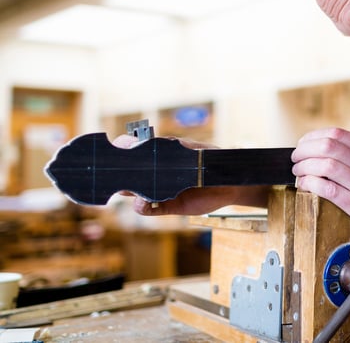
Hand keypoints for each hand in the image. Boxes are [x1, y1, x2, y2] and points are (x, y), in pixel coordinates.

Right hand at [110, 134, 248, 215]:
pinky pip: (146, 209)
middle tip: (117, 171)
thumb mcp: (197, 151)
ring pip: (133, 192)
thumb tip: (163, 143)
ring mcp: (159, 190)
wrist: (229, 184)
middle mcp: (155, 173)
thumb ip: (180, 148)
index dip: (122, 147)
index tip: (118, 146)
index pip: (133, 149)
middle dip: (119, 172)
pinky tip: (145, 201)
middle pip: (128, 172)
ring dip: (128, 190)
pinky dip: (141, 205)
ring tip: (129, 187)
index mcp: (159, 155)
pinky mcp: (166, 207)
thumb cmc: (212, 162)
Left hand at [291, 127, 349, 244]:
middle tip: (296, 157)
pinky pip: (328, 189)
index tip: (306, 143)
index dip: (315, 137)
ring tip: (298, 171)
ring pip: (325, 165)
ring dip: (304, 166)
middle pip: (328, 146)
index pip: (338, 134)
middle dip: (304, 149)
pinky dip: (311, 184)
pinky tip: (305, 185)